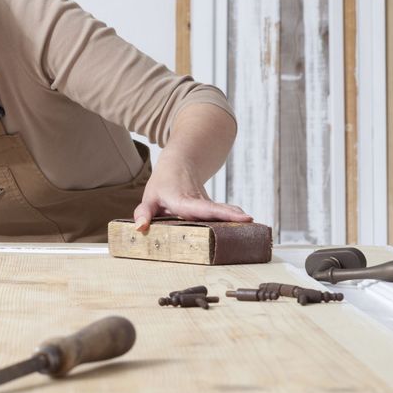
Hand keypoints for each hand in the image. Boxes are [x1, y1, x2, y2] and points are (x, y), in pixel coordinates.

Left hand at [132, 158, 251, 232]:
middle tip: (249, 221)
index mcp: (183, 201)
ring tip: (252, 224)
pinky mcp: (211, 206)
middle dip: (232, 216)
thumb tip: (140, 228)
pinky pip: (223, 211)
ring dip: (236, 216)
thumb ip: (144, 213)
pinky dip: (234, 217)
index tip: (233, 214)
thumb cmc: (163, 184)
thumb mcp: (150, 197)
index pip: (201, 208)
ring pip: (222, 209)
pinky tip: (247, 224)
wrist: (179, 164)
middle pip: (216, 210)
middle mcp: (197, 202)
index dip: (218, 212)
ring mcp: (206, 203)